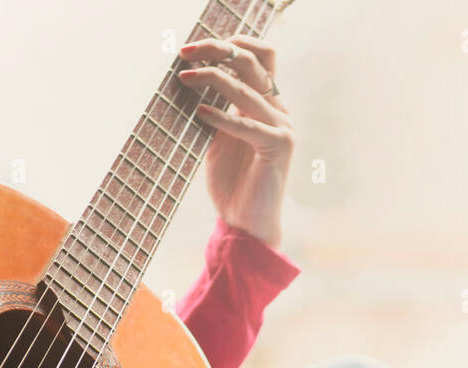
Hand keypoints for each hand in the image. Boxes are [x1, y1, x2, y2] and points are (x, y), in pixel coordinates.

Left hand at [177, 35, 293, 248]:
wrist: (245, 223)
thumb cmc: (230, 183)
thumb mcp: (216, 136)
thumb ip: (212, 106)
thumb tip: (188, 75)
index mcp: (267, 104)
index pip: (260, 55)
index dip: (230, 43)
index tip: (195, 48)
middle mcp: (279, 110)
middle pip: (253, 61)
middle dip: (216, 51)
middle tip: (185, 53)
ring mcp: (283, 127)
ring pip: (247, 89)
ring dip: (212, 79)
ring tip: (185, 79)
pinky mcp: (279, 146)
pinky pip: (247, 124)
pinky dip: (221, 117)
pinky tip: (199, 113)